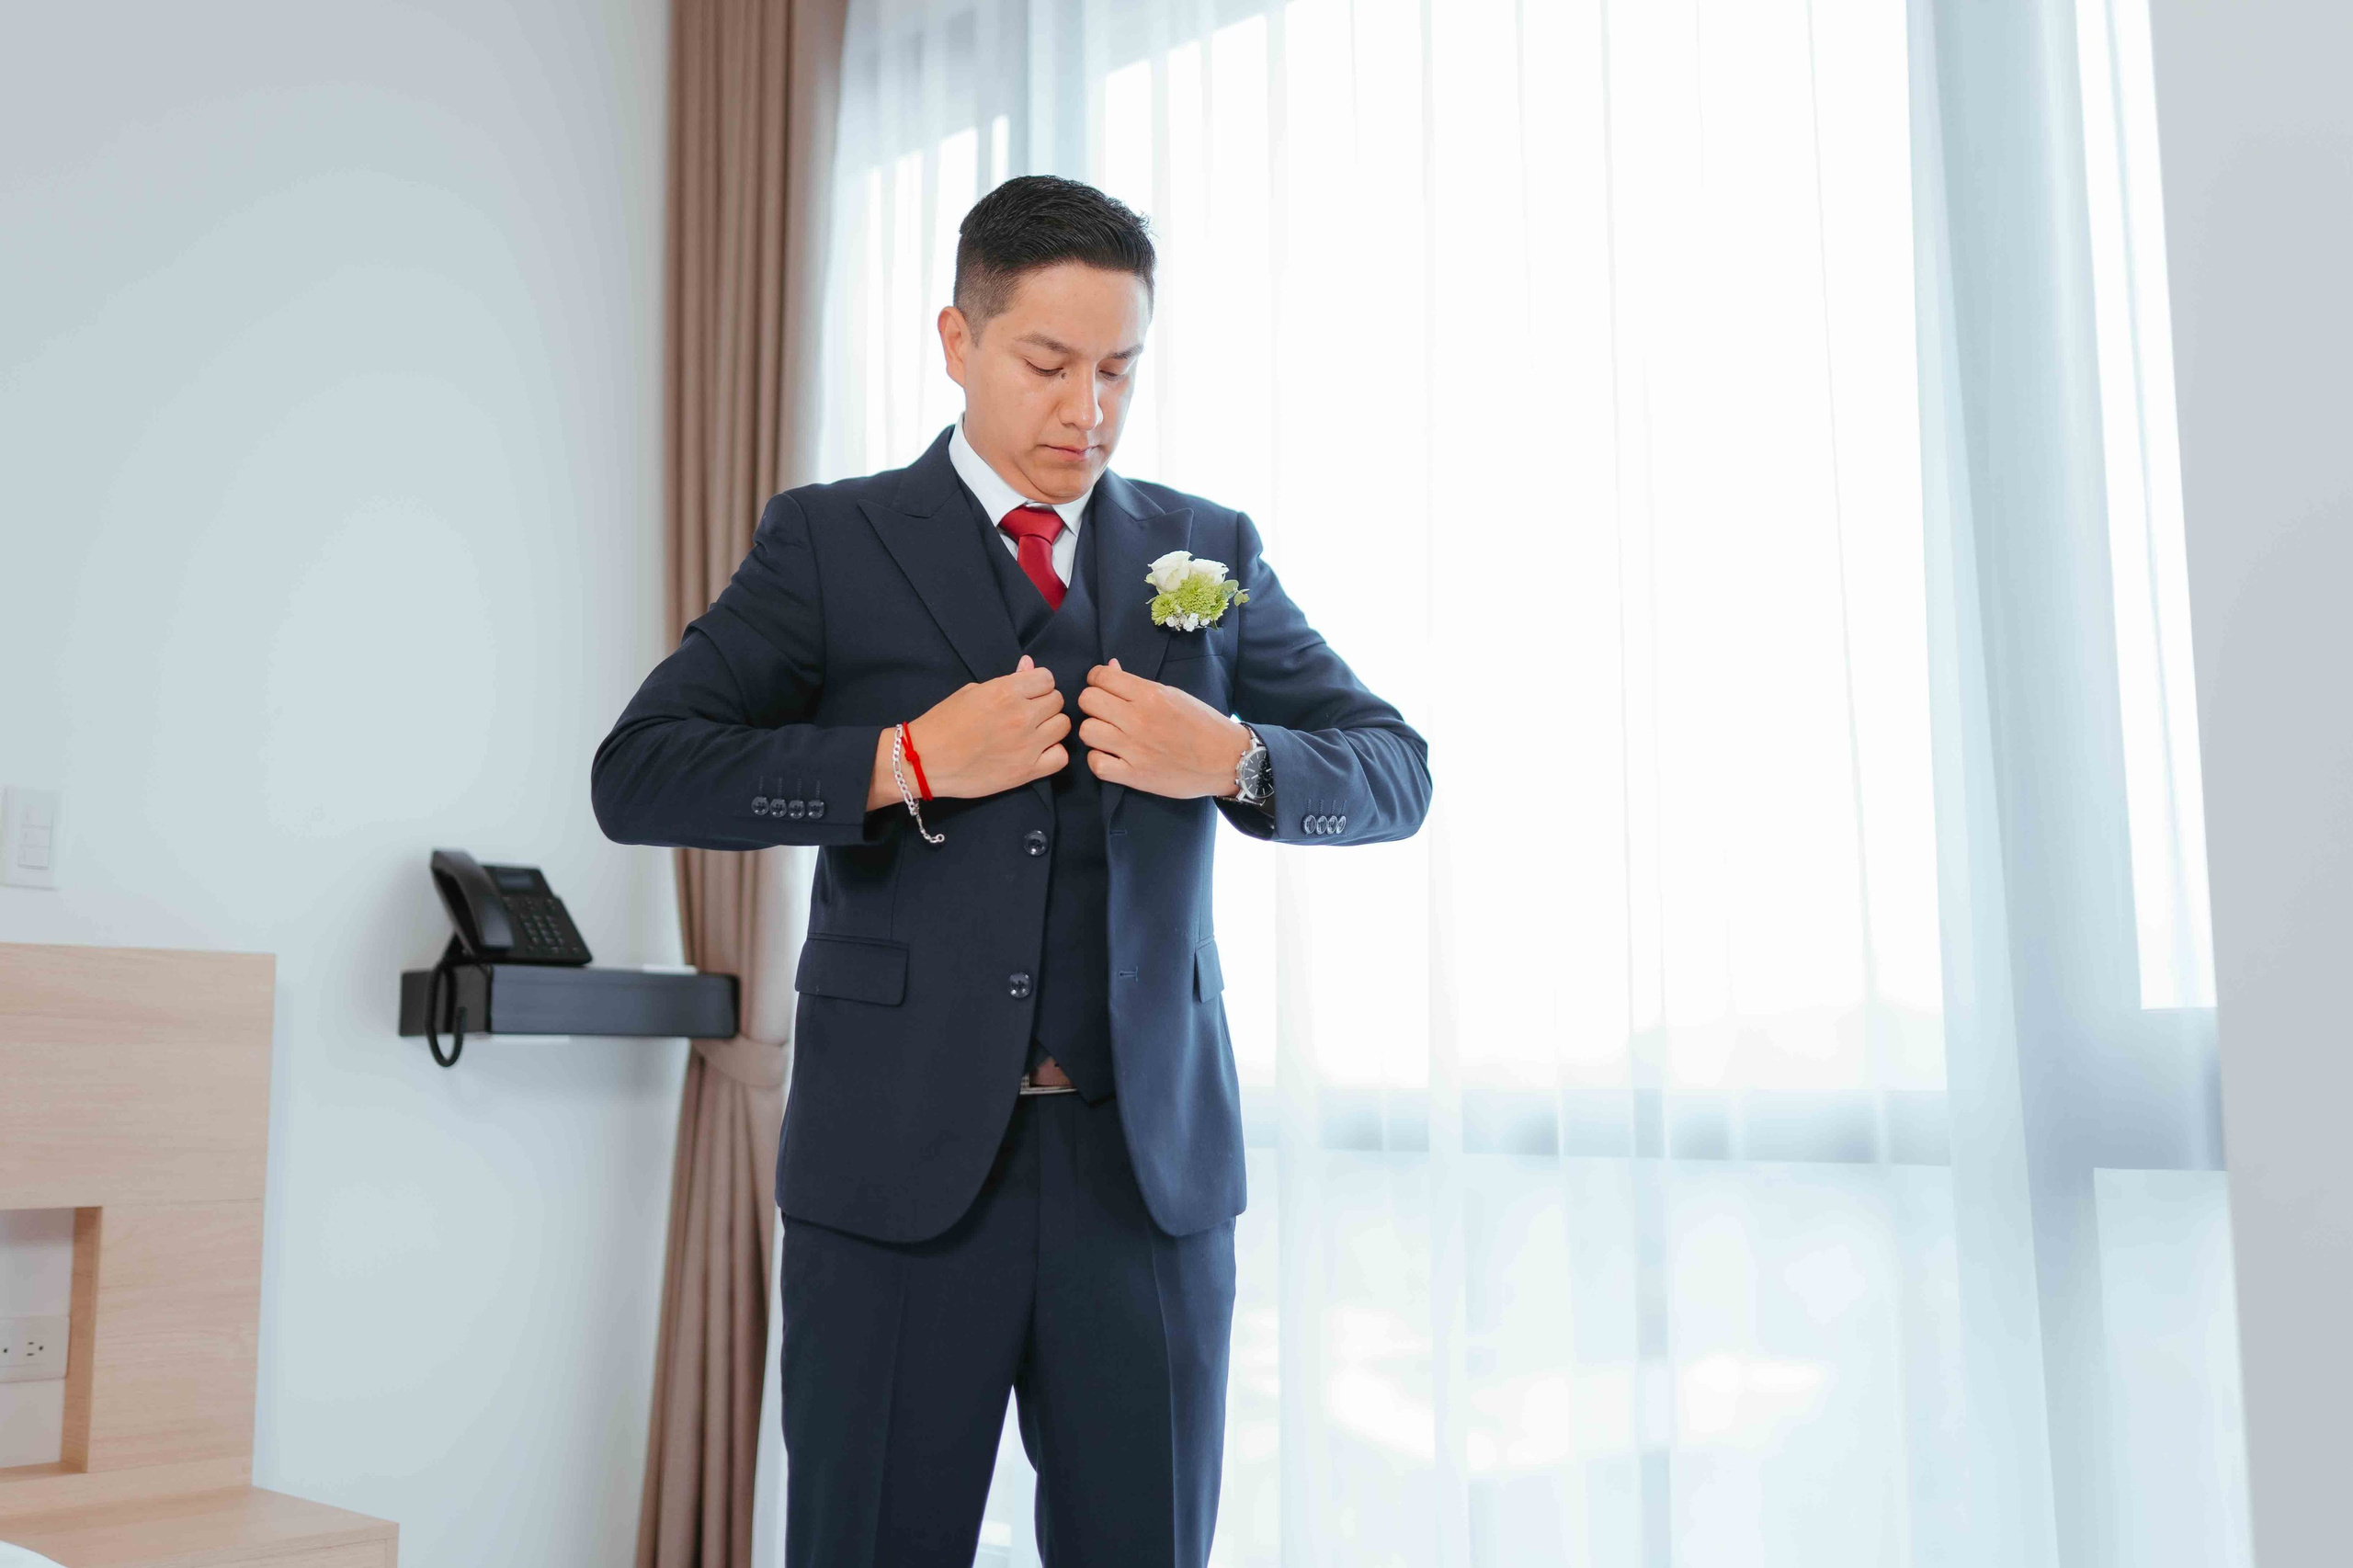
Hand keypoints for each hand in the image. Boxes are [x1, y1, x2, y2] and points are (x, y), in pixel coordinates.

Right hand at [870, 656, 1069, 808]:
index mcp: (1005, 691)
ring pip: (1063, 726)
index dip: (1038, 685)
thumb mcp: (972, 692)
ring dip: (1051, 726)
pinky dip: (1053, 753)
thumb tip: (1029, 665)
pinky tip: (1038, 752)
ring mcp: (1026, 745)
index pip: (1047, 679)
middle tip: (1028, 714)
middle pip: (1057, 701)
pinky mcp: (1026, 771)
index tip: (1028, 694)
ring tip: (1033, 732)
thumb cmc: (943, 723)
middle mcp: (1021, 716)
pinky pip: (1061, 757)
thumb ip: (1007, 680)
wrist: (924, 760)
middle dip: (1044, 704)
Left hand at [1077, 658, 1252, 798]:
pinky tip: (1110, 756)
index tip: (1105, 689)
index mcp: (1150, 695)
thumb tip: (1109, 667)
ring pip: (1086, 731)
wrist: (1226, 759)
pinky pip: (1096, 764)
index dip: (1097, 680)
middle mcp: (1138, 719)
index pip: (1100, 677)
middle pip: (1088, 701)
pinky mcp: (1135, 775)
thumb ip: (1138, 684)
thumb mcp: (1173, 695)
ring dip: (1094, 731)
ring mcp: (1135, 749)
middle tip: (1105, 712)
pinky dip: (1098, 760)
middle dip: (1093, 703)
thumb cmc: (1202, 724)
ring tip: (1107, 735)